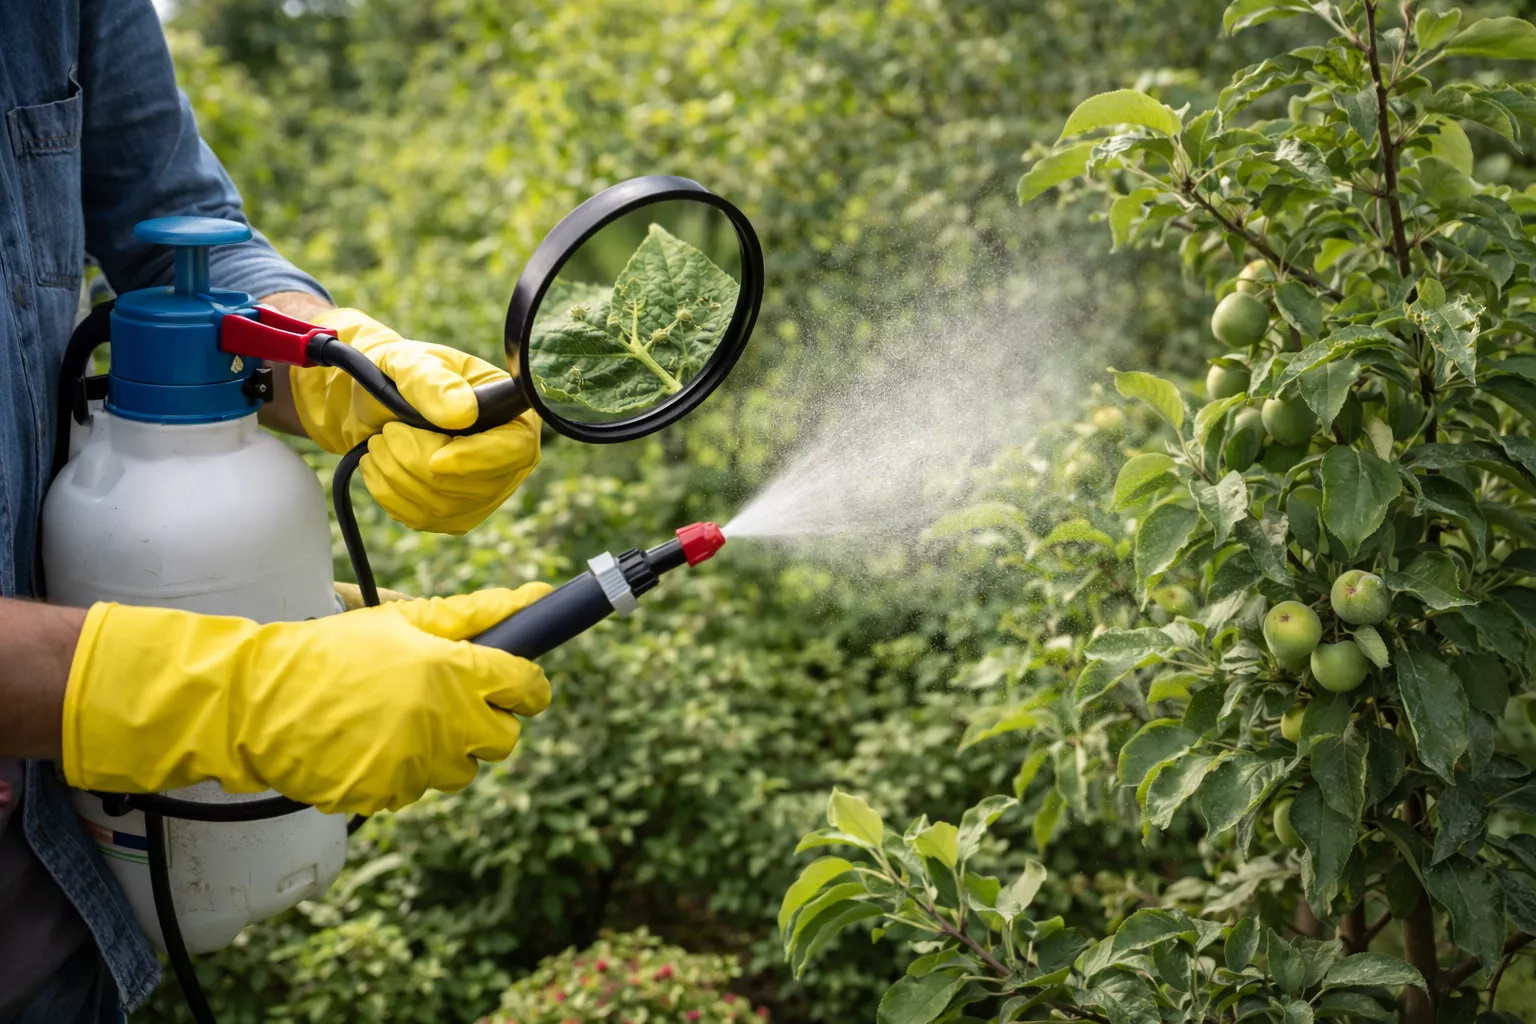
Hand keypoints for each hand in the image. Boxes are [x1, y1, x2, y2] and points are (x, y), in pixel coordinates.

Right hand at [61, 585, 551, 814]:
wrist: (262, 701)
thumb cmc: (336, 652)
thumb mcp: (406, 620)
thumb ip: (477, 613)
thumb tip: (538, 594)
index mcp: (457, 673)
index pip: (529, 688)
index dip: (525, 684)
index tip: (514, 682)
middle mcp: (447, 725)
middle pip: (504, 739)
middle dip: (487, 722)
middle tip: (452, 701)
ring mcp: (419, 766)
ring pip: (463, 769)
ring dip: (446, 749)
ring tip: (402, 719)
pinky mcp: (390, 795)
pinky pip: (419, 788)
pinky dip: (405, 770)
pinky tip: (374, 743)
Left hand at [292, 308, 539, 533]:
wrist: (377, 402)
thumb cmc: (405, 375)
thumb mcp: (413, 364)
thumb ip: (434, 383)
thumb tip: (462, 413)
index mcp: (513, 416)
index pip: (515, 451)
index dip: (477, 460)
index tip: (435, 460)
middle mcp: (509, 461)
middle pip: (477, 486)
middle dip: (418, 463)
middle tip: (387, 432)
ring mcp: (484, 493)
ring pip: (445, 507)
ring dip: (398, 475)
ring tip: (379, 443)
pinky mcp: (455, 515)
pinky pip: (424, 519)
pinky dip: (390, 493)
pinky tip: (378, 466)